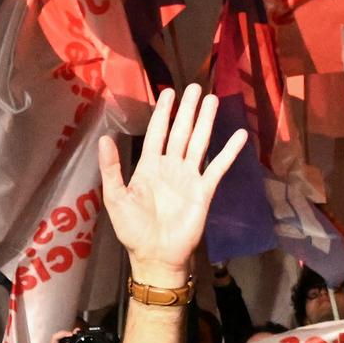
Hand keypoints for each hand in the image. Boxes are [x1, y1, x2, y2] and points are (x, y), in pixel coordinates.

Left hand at [98, 83, 249, 281]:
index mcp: (149, 166)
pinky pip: (218, 167)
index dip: (163, 113)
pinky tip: (239, 135)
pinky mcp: (204, 190)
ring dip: (206, 122)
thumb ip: (112, 168)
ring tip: (213, 101)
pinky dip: (229, 151)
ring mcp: (189, 177)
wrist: (156, 255)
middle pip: (181, 132)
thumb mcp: (116, 198)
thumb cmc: (133, 229)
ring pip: (199, 143)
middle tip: (196, 87)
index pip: (157, 133)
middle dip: (187, 110)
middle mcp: (170, 167)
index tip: (168, 92)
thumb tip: (104, 137)